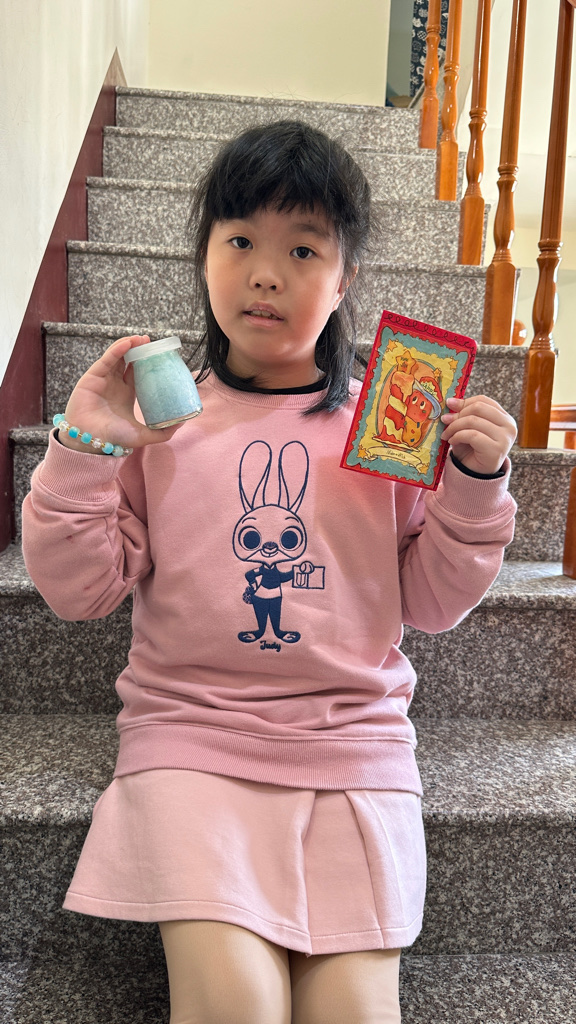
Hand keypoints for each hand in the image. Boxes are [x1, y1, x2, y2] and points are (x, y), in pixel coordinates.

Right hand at [59, 336, 184, 451]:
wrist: (91, 440)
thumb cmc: (113, 438)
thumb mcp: (143, 435)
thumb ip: (163, 432)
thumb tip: (183, 422)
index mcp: (127, 395)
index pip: (139, 373)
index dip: (147, 362)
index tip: (158, 354)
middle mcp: (116, 385)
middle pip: (128, 362)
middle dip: (139, 350)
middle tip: (150, 341)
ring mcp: (104, 379)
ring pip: (117, 357)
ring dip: (129, 345)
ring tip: (141, 338)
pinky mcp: (93, 376)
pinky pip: (107, 359)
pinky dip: (117, 350)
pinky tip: (128, 343)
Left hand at [440, 395, 516, 474]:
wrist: (475, 475)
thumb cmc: (472, 450)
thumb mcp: (468, 428)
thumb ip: (463, 414)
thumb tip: (451, 401)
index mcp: (504, 418)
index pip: (483, 401)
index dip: (464, 401)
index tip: (449, 404)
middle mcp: (509, 426)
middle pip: (478, 408)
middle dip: (458, 414)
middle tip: (445, 421)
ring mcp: (505, 438)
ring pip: (473, 421)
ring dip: (454, 427)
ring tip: (447, 434)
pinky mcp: (496, 449)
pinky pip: (472, 435)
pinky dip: (457, 436)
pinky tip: (452, 441)